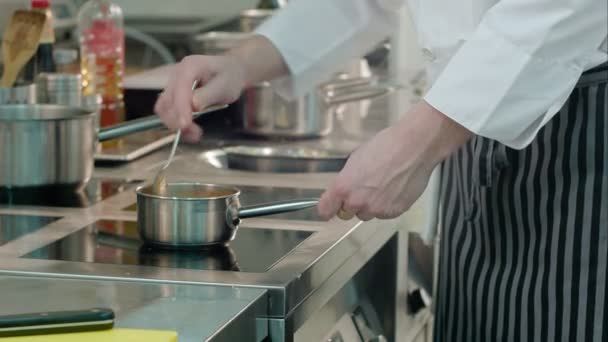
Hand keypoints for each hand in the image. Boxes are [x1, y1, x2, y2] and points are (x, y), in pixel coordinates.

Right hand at [154, 35, 288, 142]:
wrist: (235, 71)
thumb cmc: (232, 75)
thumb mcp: (225, 85)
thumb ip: (208, 95)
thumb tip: (193, 105)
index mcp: (188, 68)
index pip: (177, 92)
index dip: (180, 112)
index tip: (187, 127)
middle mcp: (177, 75)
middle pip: (165, 103)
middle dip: (178, 122)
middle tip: (194, 134)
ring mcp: (175, 85)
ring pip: (164, 110)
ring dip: (177, 125)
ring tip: (196, 134)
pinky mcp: (176, 95)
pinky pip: (171, 112)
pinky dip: (179, 124)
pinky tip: (193, 130)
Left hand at [317, 101, 472, 220]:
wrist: (414, 147)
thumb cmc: (385, 147)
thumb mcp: (356, 159)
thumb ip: (345, 180)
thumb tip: (343, 191)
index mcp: (343, 187)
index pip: (325, 210)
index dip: (327, 208)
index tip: (329, 207)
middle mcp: (357, 202)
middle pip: (347, 213)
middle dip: (352, 203)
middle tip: (364, 187)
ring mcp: (376, 209)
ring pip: (367, 214)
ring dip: (370, 205)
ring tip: (383, 185)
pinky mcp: (394, 212)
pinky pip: (384, 214)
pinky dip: (387, 205)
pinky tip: (394, 188)